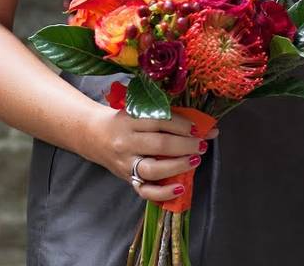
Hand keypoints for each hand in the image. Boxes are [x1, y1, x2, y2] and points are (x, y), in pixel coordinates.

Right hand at [83, 106, 218, 202]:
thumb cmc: (125, 121)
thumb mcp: (141, 112)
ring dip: (179, 165)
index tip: (198, 127)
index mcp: (130, 120)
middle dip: (186, 145)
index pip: (160, 121)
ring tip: (195, 159)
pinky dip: (164, 192)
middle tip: (201, 144)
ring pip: (153, 168)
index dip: (182, 125)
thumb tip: (209, 127)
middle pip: (159, 144)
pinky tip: (180, 187)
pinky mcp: (127, 180)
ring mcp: (126, 163)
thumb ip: (172, 118)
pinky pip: (146, 191)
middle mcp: (126, 142)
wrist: (94, 135)